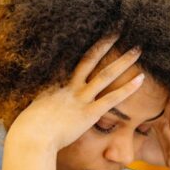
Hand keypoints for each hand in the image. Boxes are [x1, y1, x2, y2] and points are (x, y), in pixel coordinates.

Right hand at [0, 35, 144, 169]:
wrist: (30, 137)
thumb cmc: (29, 129)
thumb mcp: (35, 109)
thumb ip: (44, 103)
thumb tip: (43, 106)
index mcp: (56, 84)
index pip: (74, 61)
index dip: (87, 49)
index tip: (97, 37)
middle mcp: (70, 87)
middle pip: (91, 59)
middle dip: (106, 44)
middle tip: (119, 31)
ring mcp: (81, 98)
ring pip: (106, 75)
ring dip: (123, 61)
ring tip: (138, 49)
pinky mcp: (89, 113)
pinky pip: (112, 98)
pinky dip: (128, 88)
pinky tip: (141, 79)